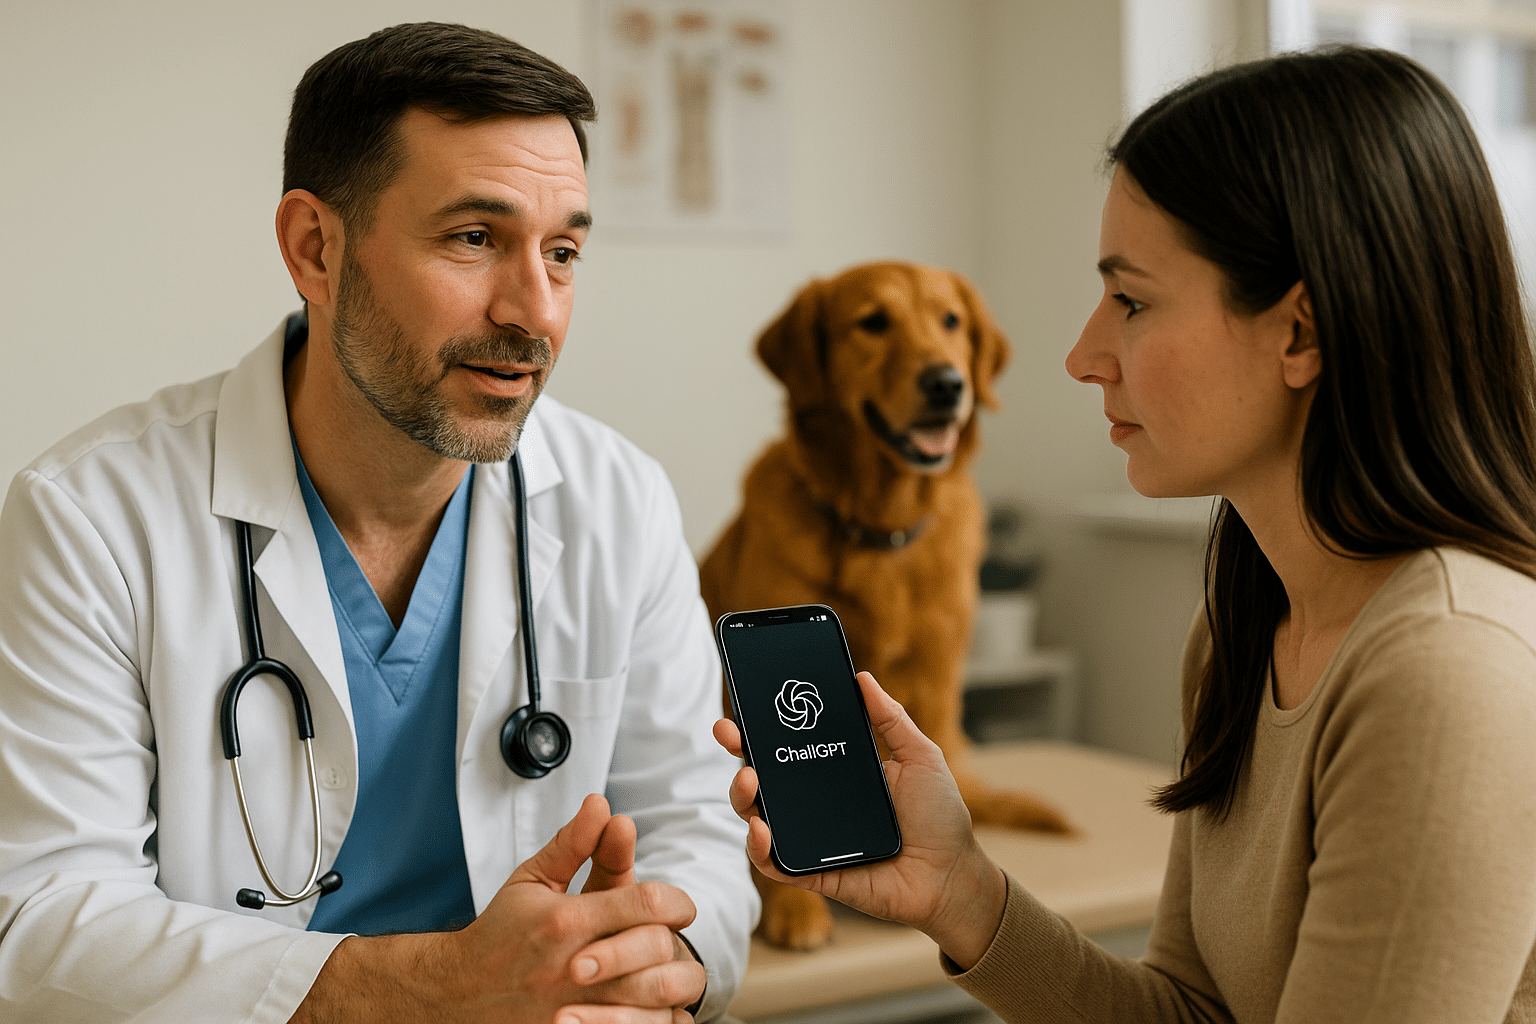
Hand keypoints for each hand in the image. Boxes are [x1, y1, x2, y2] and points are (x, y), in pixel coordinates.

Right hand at [292, 794, 704, 1023]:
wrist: (460, 993)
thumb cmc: (501, 933)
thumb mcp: (532, 880)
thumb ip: (573, 844)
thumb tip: (603, 805)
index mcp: (566, 921)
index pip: (646, 904)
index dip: (676, 902)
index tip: (679, 908)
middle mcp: (575, 967)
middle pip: (656, 951)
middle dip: (673, 941)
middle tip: (670, 938)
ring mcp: (578, 1008)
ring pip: (653, 999)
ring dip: (669, 983)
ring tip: (664, 971)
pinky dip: (655, 1020)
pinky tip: (652, 1007)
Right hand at [712, 671, 1006, 969]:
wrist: (953, 875)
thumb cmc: (940, 817)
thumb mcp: (920, 757)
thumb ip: (891, 719)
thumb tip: (862, 677)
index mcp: (836, 773)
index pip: (790, 745)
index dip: (761, 726)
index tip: (744, 705)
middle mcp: (816, 804)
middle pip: (763, 777)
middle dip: (738, 754)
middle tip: (730, 734)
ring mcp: (811, 839)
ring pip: (758, 816)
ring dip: (742, 797)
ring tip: (750, 781)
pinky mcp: (813, 872)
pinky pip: (775, 863)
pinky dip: (760, 848)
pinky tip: (762, 829)